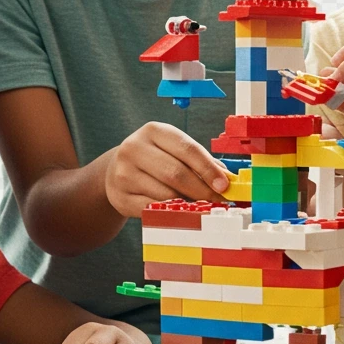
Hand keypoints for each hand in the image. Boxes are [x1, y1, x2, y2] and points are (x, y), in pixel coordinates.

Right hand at [105, 123, 230, 216]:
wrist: (116, 172)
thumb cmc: (154, 160)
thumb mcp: (173, 150)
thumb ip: (199, 161)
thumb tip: (227, 179)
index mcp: (153, 131)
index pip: (187, 148)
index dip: (208, 168)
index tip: (224, 185)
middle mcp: (135, 148)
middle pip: (176, 173)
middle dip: (202, 189)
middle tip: (218, 201)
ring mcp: (124, 173)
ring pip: (165, 194)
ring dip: (187, 202)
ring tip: (201, 205)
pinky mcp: (121, 197)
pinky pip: (152, 209)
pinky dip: (170, 212)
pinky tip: (180, 211)